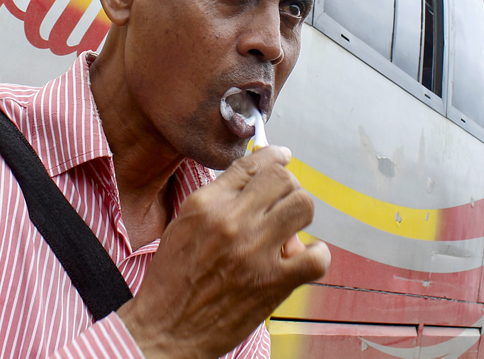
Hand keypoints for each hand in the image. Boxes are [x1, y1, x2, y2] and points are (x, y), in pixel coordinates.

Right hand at [118, 146, 329, 357]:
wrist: (166, 329)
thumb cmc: (171, 281)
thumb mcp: (182, 225)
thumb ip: (216, 201)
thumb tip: (251, 184)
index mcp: (205, 204)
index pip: (250, 164)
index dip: (273, 156)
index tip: (281, 156)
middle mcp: (231, 221)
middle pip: (282, 178)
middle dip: (287, 187)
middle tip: (282, 202)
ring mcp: (254, 251)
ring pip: (302, 206)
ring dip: (300, 214)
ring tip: (289, 229)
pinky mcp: (272, 283)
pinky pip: (316, 257)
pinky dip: (317, 255)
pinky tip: (303, 259)